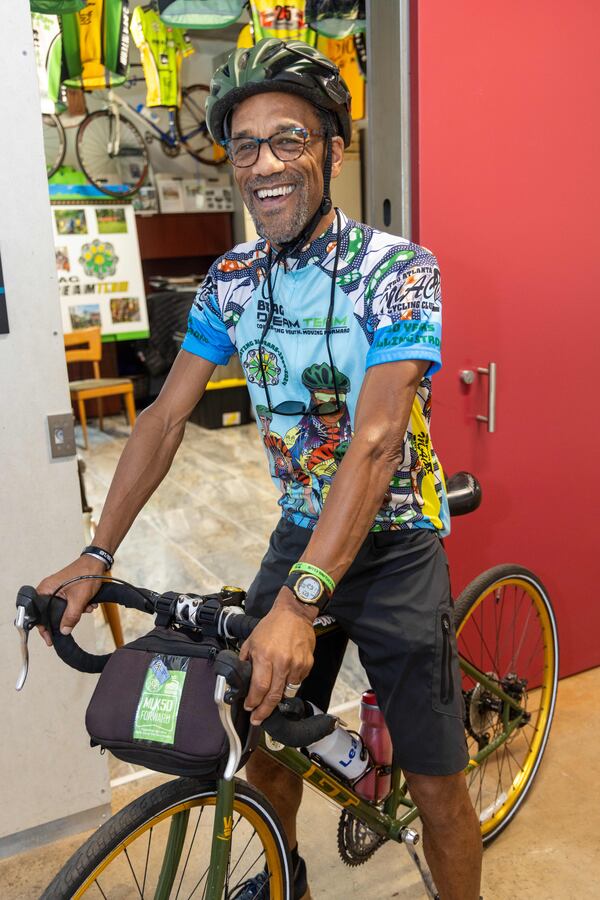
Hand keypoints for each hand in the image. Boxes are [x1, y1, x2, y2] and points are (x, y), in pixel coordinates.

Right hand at [35, 555, 106, 644]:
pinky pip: (69, 604)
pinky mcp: (67, 590)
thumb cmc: (86, 574)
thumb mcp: (79, 599)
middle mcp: (49, 590)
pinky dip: (79, 606)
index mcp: (45, 590)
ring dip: (75, 612)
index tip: (50, 639)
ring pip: (62, 609)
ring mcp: (58, 590)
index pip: (38, 614)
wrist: (98, 563)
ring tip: (86, 607)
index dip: (44, 628)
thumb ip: (71, 617)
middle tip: (74, 622)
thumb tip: (64, 631)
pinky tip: (89, 604)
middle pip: (51, 613)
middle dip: (66, 618)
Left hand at [239, 589, 315, 725]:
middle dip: (264, 711)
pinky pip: (298, 681)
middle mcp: (282, 662)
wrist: (295, 613)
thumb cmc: (272, 625)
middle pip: (274, 696)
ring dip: (278, 695)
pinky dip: (290, 682)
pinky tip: (285, 674)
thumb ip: (246, 660)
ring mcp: (296, 664)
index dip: (253, 703)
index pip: (259, 688)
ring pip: (287, 691)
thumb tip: (241, 679)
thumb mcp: (251, 640)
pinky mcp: (307, 664)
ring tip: (272, 694)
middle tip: (258, 719)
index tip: (249, 709)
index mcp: (265, 656)